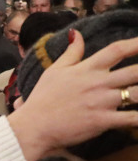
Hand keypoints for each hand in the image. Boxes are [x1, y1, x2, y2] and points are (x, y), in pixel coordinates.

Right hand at [8, 31, 137, 160]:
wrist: (33, 127)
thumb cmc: (42, 99)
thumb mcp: (54, 71)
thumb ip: (71, 52)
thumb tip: (76, 33)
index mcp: (87, 69)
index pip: (118, 50)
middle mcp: (98, 83)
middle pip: (136, 70)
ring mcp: (102, 102)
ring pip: (137, 93)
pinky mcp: (102, 121)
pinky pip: (131, 119)